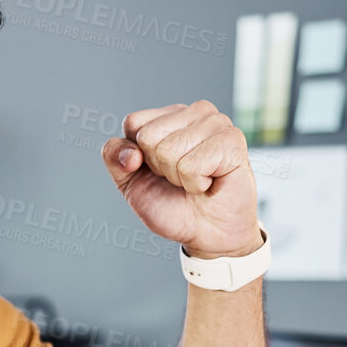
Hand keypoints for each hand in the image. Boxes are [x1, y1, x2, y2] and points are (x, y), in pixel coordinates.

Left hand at [102, 101, 259, 258]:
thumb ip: (114, 156)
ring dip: (180, 177)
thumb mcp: (129, 181)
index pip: (133, 123)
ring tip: (198, 180)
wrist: (206, 234)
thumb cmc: (172, 204)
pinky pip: (191, 165)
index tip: (159, 171)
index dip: (138, 158)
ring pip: (169, 150)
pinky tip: (211, 182)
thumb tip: (131, 153)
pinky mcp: (232, 139)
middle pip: (148, 136)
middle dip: (160, 168)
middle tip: (182, 178)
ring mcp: (215, 122)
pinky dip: (196, 183)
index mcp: (169, 115)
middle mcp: (194, 112)